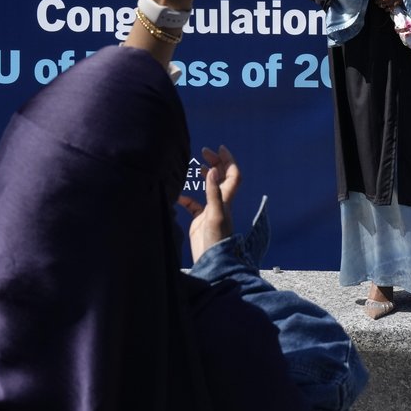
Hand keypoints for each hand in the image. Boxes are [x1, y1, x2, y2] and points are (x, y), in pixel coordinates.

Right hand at [178, 145, 239, 262]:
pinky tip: (178, 195)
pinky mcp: (199, 221)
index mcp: (226, 199)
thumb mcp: (215, 215)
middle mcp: (220, 203)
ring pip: (209, 189)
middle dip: (216, 162)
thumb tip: (213, 170)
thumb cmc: (216, 241)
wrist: (212, 262)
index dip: (229, 160)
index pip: (232, 175)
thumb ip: (213, 193)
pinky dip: (187, 197)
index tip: (219, 148)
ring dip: (205, 176)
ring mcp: (210, 211)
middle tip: (205, 151)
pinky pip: (193, 205)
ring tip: (196, 166)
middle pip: (221, 177)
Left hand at [373, 0, 401, 11]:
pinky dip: (386, 9)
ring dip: (380, 5)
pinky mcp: (395, 5)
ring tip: (380, 4)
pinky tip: (385, 8)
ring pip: (383, 6)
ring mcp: (390, 2)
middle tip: (376, 1)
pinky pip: (389, 9)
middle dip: (377, 1)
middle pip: (379, 1)